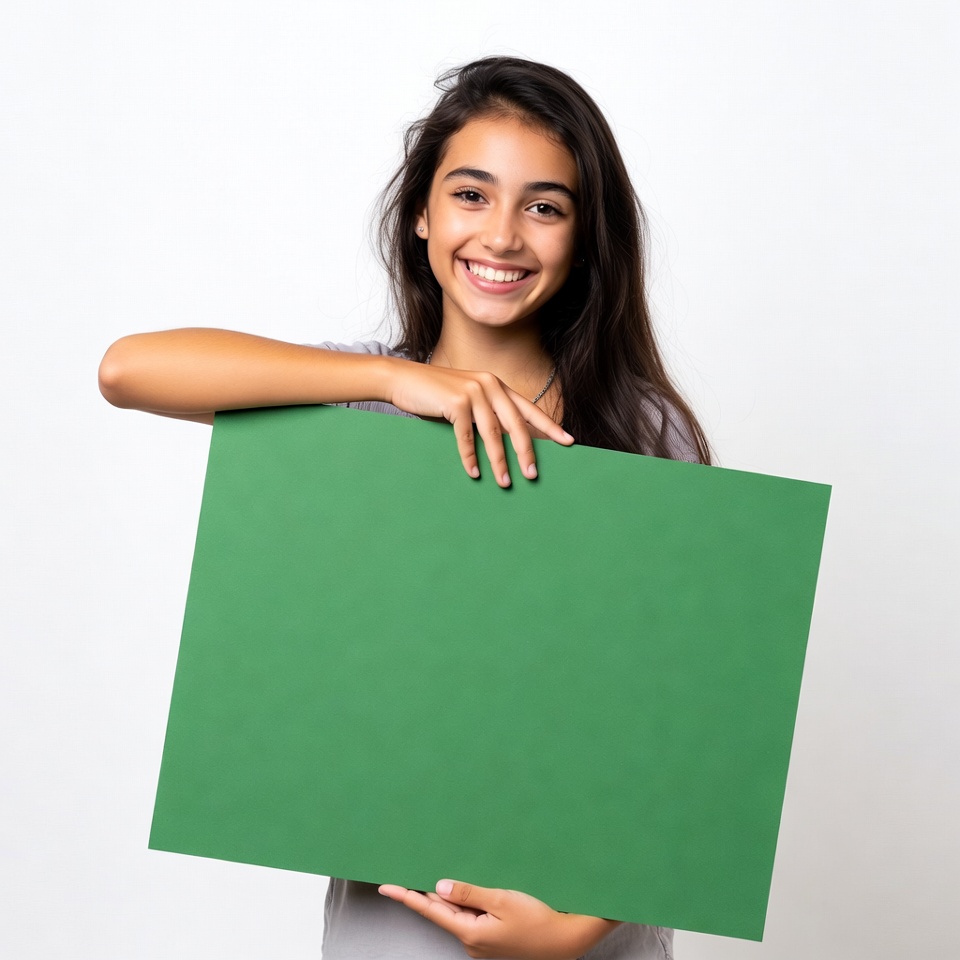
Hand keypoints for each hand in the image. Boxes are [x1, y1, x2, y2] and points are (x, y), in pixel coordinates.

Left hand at [378, 879, 619, 958]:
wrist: (568, 940)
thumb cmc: (540, 920)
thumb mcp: (503, 900)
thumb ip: (469, 893)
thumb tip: (439, 886)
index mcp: (470, 932)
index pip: (430, 910)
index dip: (407, 896)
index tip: (386, 885)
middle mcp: (472, 941)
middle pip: (442, 912)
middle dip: (427, 892)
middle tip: (410, 869)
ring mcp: (483, 942)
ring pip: (458, 914)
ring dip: (449, 896)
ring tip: (441, 873)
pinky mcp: (494, 939)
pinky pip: (473, 917)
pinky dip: (467, 902)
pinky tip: (470, 888)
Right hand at [386, 360, 573, 487]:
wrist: (404, 379)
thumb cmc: (436, 394)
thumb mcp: (467, 401)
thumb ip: (486, 415)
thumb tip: (505, 445)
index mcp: (497, 386)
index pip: (529, 409)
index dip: (549, 426)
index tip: (568, 441)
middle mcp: (490, 385)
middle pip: (516, 425)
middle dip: (526, 453)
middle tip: (533, 475)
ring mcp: (473, 392)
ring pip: (492, 435)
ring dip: (499, 462)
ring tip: (505, 483)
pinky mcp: (455, 402)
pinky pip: (466, 438)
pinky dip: (470, 458)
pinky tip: (474, 473)